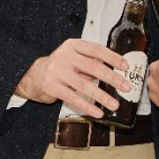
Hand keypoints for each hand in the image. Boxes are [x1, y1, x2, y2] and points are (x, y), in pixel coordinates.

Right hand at [14, 39, 130, 117]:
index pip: (96, 49)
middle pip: (93, 67)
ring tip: (115, 105)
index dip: (113, 58)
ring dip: (102, 96)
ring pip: (85, 85)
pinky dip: (87, 106)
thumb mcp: (74, 58)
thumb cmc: (59, 66)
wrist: (32, 75)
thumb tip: (116, 70)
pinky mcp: (52, 87)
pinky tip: (98, 112)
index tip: (126, 66)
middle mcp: (65, 56)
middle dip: (112, 78)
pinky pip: (73, 98)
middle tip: (126, 87)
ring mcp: (57, 71)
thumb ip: (91, 62)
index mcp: (73, 46)